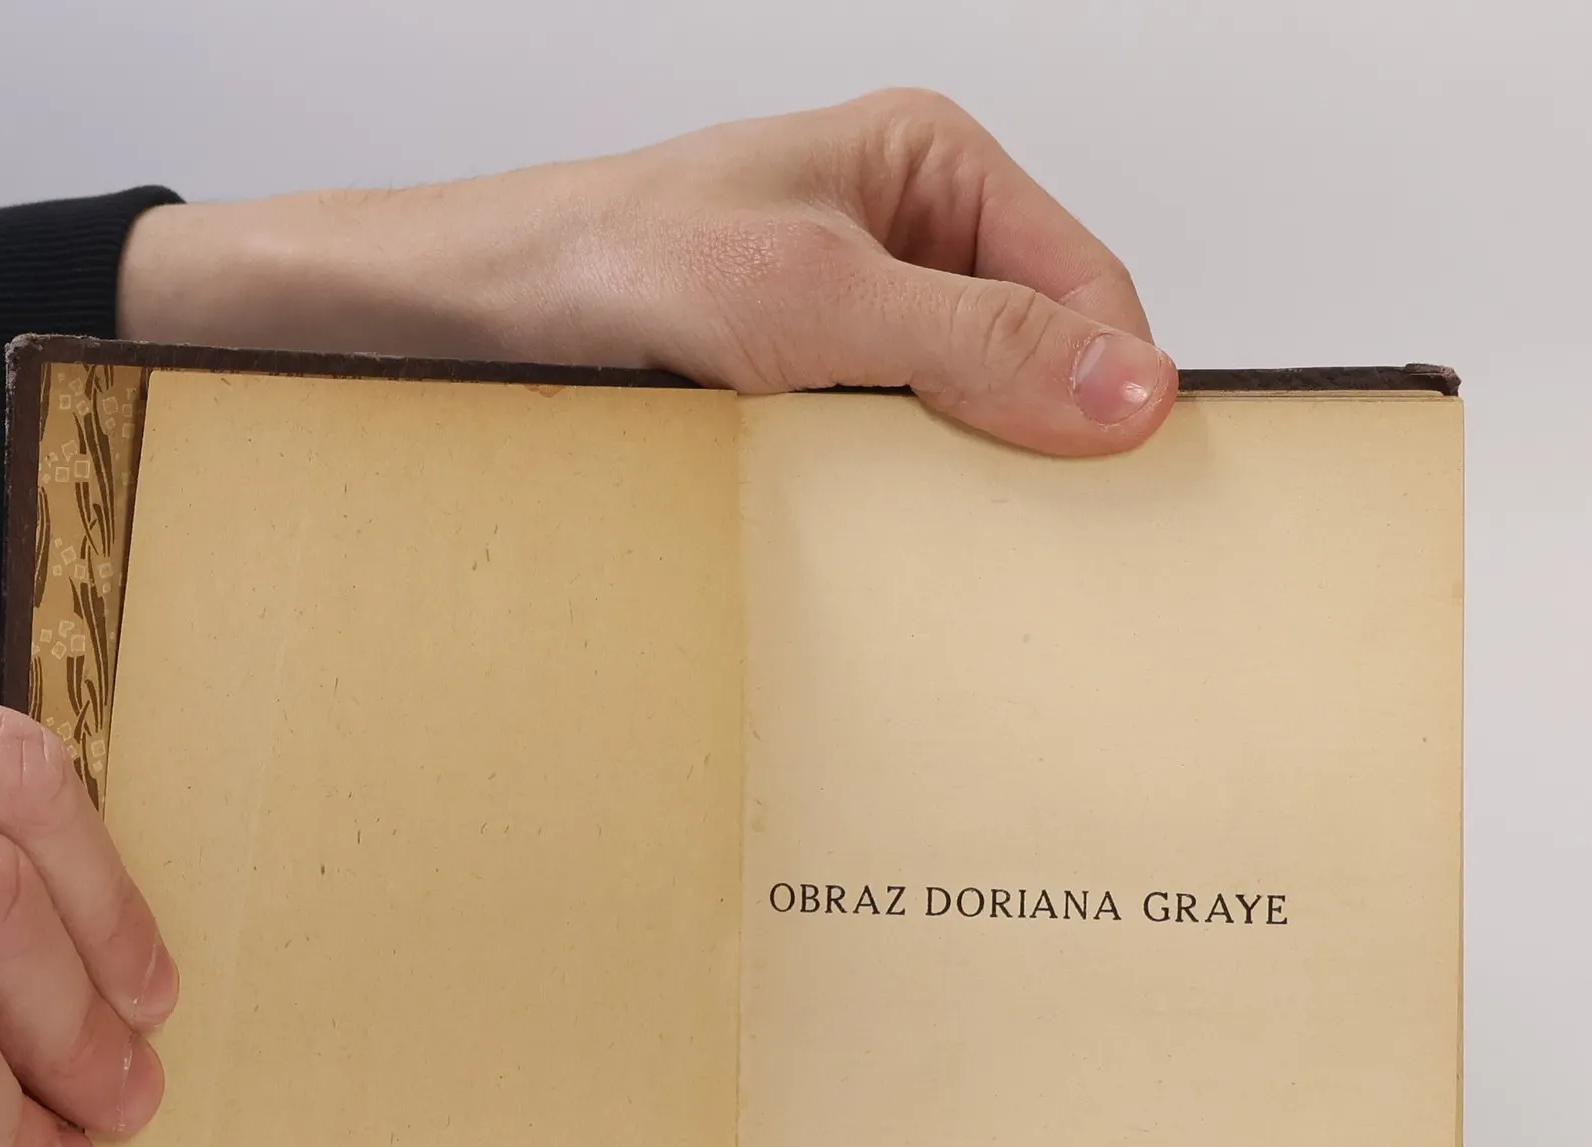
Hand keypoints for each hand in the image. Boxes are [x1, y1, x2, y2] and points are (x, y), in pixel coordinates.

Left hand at [118, 90, 1174, 455]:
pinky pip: (892, 445)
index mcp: (930, 166)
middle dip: (1039, 439)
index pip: (1087, 286)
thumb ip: (975, 345)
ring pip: (966, 409)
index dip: (1112, 388)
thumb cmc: (604, 264)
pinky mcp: (802, 382)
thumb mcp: (810, 300)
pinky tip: (874, 529)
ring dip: (959, 476)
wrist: (463, 317)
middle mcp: (902, 234)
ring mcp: (852, 314)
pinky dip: (896, 495)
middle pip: (1037, 351)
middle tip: (1032, 535)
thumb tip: (1128, 390)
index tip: (1116, 488)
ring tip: (938, 532)